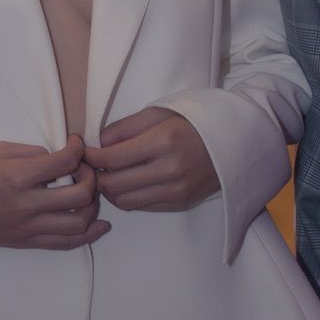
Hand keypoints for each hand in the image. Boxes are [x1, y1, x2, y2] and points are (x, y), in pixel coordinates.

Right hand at [0, 137, 107, 251]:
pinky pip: (65, 243)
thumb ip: (32, 152)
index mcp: (18, 176)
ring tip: (88, 194)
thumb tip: (59, 158)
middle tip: (83, 169)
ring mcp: (28, 226)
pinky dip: (88, 235)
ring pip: (78, 222)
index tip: (76, 143)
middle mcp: (27, 204)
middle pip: (79, 194)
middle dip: (90, 177)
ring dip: (92, 206)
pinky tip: (100, 226)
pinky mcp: (27, 241)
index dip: (77, 149)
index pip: (64, 162)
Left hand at [83, 107, 219, 211]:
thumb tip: (100, 143)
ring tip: (108, 175)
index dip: (91, 156)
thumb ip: (126, 127)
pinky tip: (128, 183)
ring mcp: (176, 190)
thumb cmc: (194, 122)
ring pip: (124, 200)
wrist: (235, 143)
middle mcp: (170, 169)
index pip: (112, 158)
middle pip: (113, 184)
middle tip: (92, 166)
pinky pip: (141, 206)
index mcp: (163, 141)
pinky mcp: (180, 203)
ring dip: (110, 190)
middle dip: (96, 176)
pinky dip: (128, 197)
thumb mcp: (160, 113)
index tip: (85, 152)